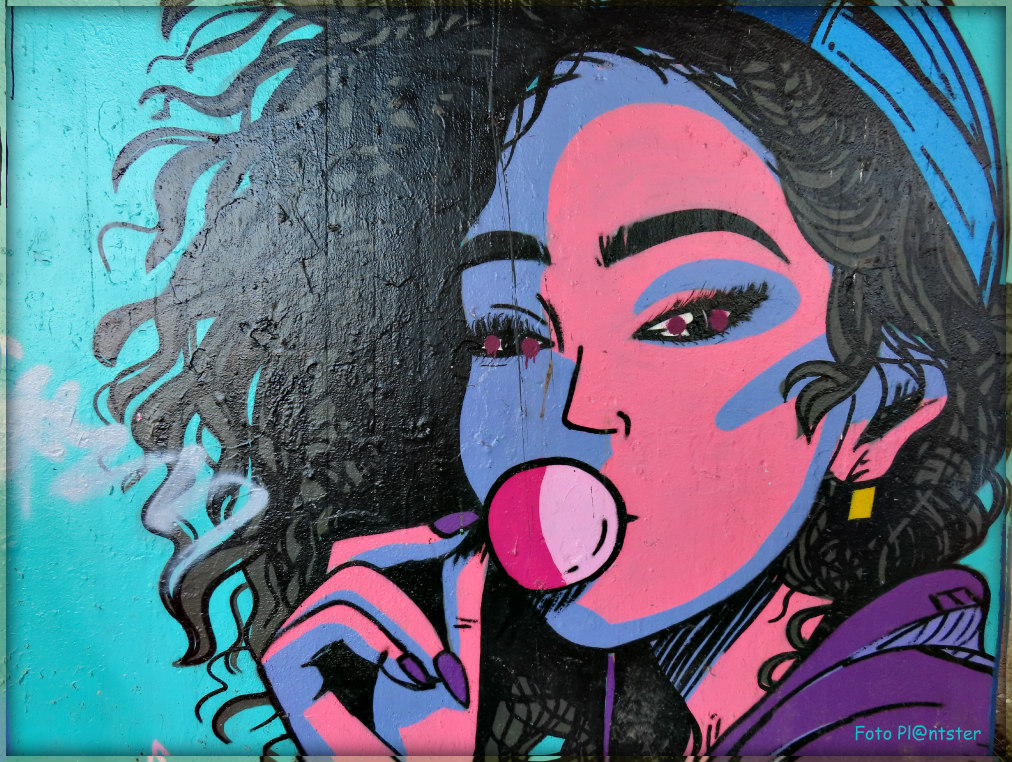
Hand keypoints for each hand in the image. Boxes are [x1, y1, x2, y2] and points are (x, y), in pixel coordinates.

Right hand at [262, 512, 484, 755]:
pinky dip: (376, 636)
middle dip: (414, 595)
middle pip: (357, 565)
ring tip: (433, 671)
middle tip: (452, 642)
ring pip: (349, 586)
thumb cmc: (411, 734)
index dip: (411, 539)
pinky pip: (334, 618)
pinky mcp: (281, 661)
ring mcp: (291, 639)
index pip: (371, 561)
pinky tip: (400, 669)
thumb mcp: (438, 662)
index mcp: (345, 623)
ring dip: (406, 623)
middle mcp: (312, 624)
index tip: (457, 528)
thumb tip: (472, 551)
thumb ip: (453, 611)